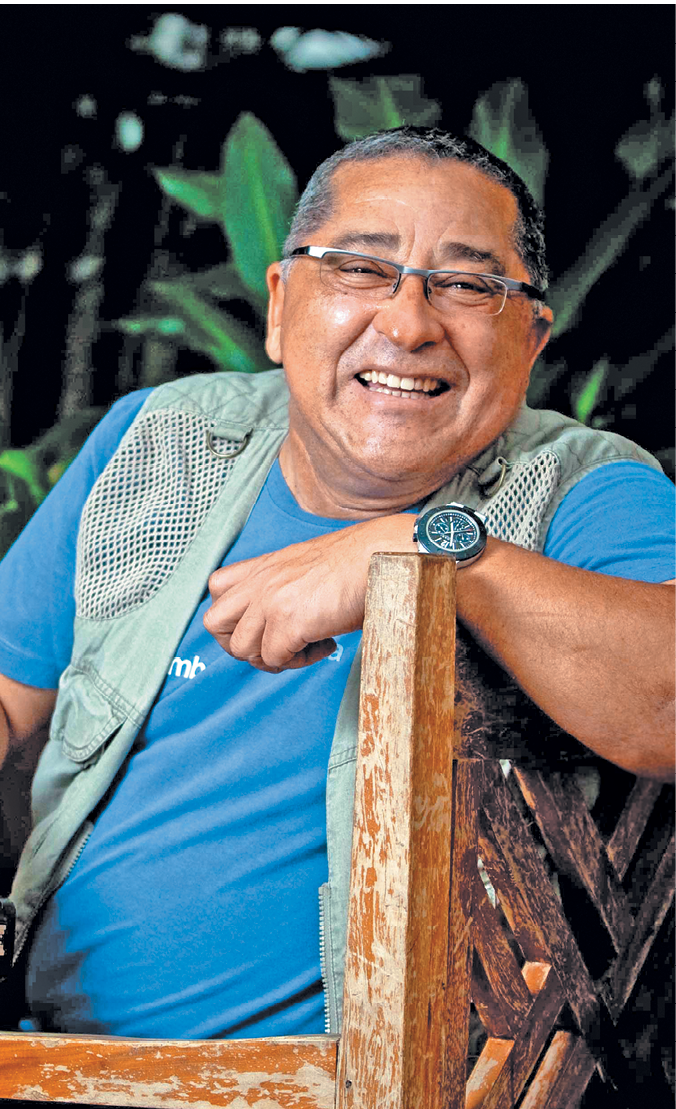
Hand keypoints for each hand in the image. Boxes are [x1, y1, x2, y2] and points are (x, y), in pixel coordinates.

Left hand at [204, 514, 413, 671]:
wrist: (385, 556)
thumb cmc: (359, 564)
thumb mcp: (308, 568)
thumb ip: (284, 587)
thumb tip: (278, 625)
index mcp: (265, 565)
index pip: (217, 588)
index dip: (234, 614)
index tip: (265, 623)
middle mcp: (261, 580)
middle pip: (214, 624)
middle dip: (242, 643)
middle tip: (275, 644)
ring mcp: (271, 600)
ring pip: (241, 649)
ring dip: (272, 657)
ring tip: (306, 644)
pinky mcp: (288, 621)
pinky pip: (275, 660)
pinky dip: (300, 661)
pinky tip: (326, 643)